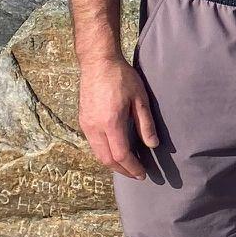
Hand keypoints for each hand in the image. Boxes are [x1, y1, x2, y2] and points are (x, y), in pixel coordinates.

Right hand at [76, 57, 159, 179]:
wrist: (98, 62)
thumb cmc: (122, 77)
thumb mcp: (140, 99)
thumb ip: (146, 124)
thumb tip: (152, 145)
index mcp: (111, 123)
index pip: (121, 155)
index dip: (132, 168)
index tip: (142, 174)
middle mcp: (95, 127)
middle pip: (106, 159)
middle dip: (122, 170)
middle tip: (136, 174)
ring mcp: (86, 124)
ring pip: (97, 153)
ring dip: (112, 163)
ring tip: (127, 166)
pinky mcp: (83, 120)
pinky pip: (93, 144)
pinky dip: (104, 153)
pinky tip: (115, 151)